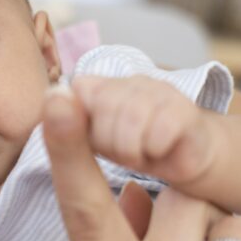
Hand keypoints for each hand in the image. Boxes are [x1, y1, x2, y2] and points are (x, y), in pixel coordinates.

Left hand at [71, 75, 218, 185]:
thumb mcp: (93, 143)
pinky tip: (159, 151)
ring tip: (140, 154)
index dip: (83, 124)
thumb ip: (67, 126)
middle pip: (105, 103)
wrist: (186, 158)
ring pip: (132, 114)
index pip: (78, 91)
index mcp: (100, 89)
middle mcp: (127, 82)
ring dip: (132, 148)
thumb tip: (53, 96)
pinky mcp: (185, 110)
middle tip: (122, 154)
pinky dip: (155, 148)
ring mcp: (158, 90)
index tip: (96, 143)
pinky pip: (162, 127)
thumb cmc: (135, 149)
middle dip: (109, 142)